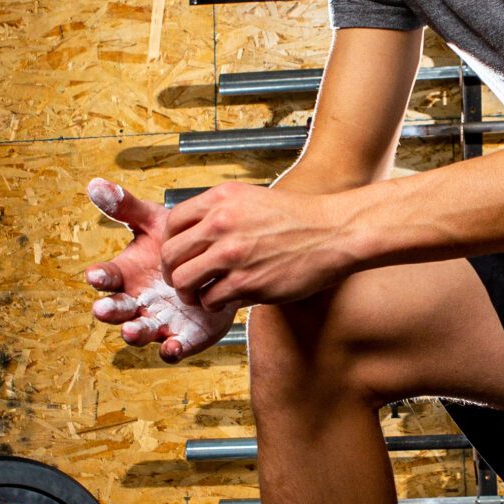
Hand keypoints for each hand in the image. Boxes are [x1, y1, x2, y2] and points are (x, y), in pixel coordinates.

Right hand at [83, 179, 235, 361]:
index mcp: (127, 274)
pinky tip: (172, 347)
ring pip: (140, 331)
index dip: (100, 276)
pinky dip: (171, 350)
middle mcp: (137, 300)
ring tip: (130, 331)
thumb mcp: (155, 221)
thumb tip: (95, 184)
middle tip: (103, 309)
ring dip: (134, 333)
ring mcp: (158, 320)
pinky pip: (173, 348)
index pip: (107, 277)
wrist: (219, 260)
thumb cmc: (179, 242)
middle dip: (110, 310)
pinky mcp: (183, 335)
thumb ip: (127, 207)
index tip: (95, 274)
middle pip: (117, 309)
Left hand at [163, 179, 360, 309]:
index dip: (171, 244)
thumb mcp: (252, 199)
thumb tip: (193, 231)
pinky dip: (214, 304)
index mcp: (220, 199)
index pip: (172, 223)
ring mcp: (233, 255)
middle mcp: (221, 224)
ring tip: (201, 295)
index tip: (180, 255)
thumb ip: (220, 211)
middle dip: (173, 273)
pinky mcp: (248, 283)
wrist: (333, 233)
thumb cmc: (297, 218)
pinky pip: (210, 300)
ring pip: (184, 281)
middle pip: (170, 255)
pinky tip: (226, 300)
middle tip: (184, 282)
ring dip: (189, 293)